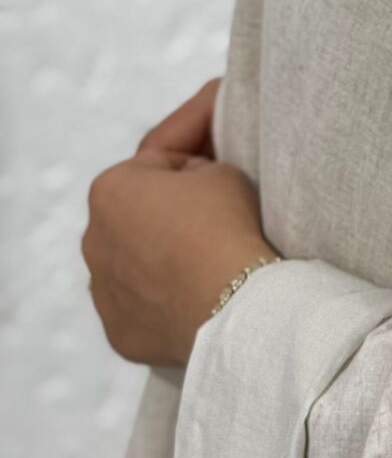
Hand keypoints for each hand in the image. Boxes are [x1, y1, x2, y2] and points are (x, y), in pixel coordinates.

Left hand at [84, 76, 278, 367]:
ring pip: (137, 258)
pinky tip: (196, 287)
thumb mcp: (220, 170)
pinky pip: (143, 301)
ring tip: (208, 246)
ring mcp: (103, 291)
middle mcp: (93, 239)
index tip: (224, 125)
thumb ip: (196, 167)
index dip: (199, 138)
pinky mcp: (119, 332)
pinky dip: (164, 292)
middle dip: (173, 201)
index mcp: (111, 188)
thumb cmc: (223, 226)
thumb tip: (188, 182)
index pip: (163, 155)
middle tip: (219, 197)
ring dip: (163, 248)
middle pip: (142, 209)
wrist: (231, 306)